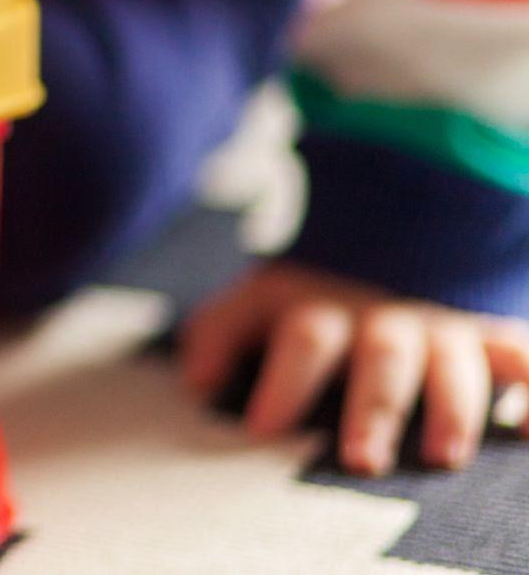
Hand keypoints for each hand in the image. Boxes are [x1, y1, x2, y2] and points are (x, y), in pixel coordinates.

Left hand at [182, 261, 528, 473]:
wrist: (396, 229)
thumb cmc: (315, 292)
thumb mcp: (262, 298)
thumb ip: (221, 332)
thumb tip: (193, 381)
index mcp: (325, 312)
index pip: (302, 342)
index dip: (283, 382)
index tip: (260, 428)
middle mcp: (387, 321)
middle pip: (381, 361)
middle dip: (372, 409)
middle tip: (361, 459)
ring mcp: (444, 329)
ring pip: (455, 367)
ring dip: (452, 409)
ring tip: (445, 456)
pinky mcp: (493, 337)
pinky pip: (525, 358)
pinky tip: (528, 426)